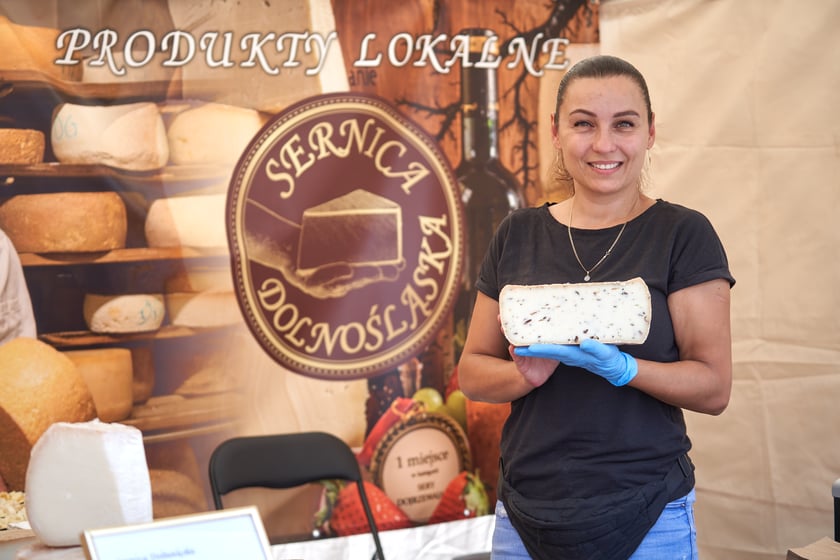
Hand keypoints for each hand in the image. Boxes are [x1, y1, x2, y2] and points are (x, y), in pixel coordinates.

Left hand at [514, 338, 637, 386]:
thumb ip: (596, 349)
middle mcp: (567, 354)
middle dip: (528, 345)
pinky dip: (543, 340)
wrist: (615, 368)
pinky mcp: (570, 349)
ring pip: (546, 346)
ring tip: (518, 333)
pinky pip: (553, 344)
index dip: (537, 349)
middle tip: (511, 338)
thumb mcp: (606, 354)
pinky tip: (538, 333)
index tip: (522, 347)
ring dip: (532, 341)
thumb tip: (584, 343)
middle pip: (544, 349)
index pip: (551, 351)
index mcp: (573, 354)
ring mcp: (568, 352)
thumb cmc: (611, 360)